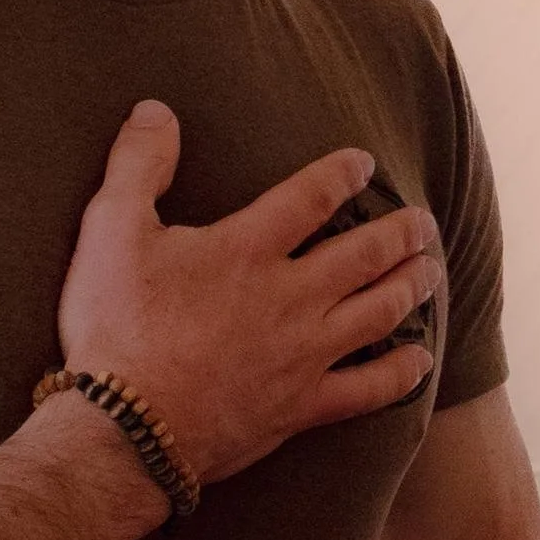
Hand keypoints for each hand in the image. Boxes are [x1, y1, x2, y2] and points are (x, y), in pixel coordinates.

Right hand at [53, 103, 439, 488]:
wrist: (124, 428)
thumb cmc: (114, 327)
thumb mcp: (109, 230)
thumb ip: (137, 165)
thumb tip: (155, 110)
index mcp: (247, 249)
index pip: (312, 196)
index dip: (343, 174)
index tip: (364, 164)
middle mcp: (290, 296)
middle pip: (365, 254)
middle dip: (400, 232)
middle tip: (422, 222)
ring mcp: (303, 354)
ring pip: (379, 312)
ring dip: (411, 287)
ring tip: (430, 270)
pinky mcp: (302, 407)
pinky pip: (369, 389)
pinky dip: (400, 373)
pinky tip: (420, 360)